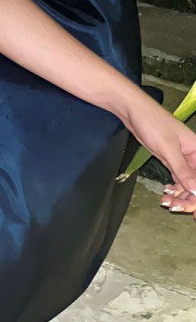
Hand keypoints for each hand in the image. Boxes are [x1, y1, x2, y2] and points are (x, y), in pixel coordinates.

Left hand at [124, 96, 195, 219]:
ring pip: (187, 183)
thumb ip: (182, 170)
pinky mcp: (169, 159)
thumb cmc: (153, 124)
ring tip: (166, 203)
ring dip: (180, 195)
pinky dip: (174, 188)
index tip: (192, 211)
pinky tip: (167, 194)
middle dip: (188, 198)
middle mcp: (193, 156)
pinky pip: (177, 178)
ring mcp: (181, 159)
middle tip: (172, 207)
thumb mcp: (168, 147)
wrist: (133, 110)